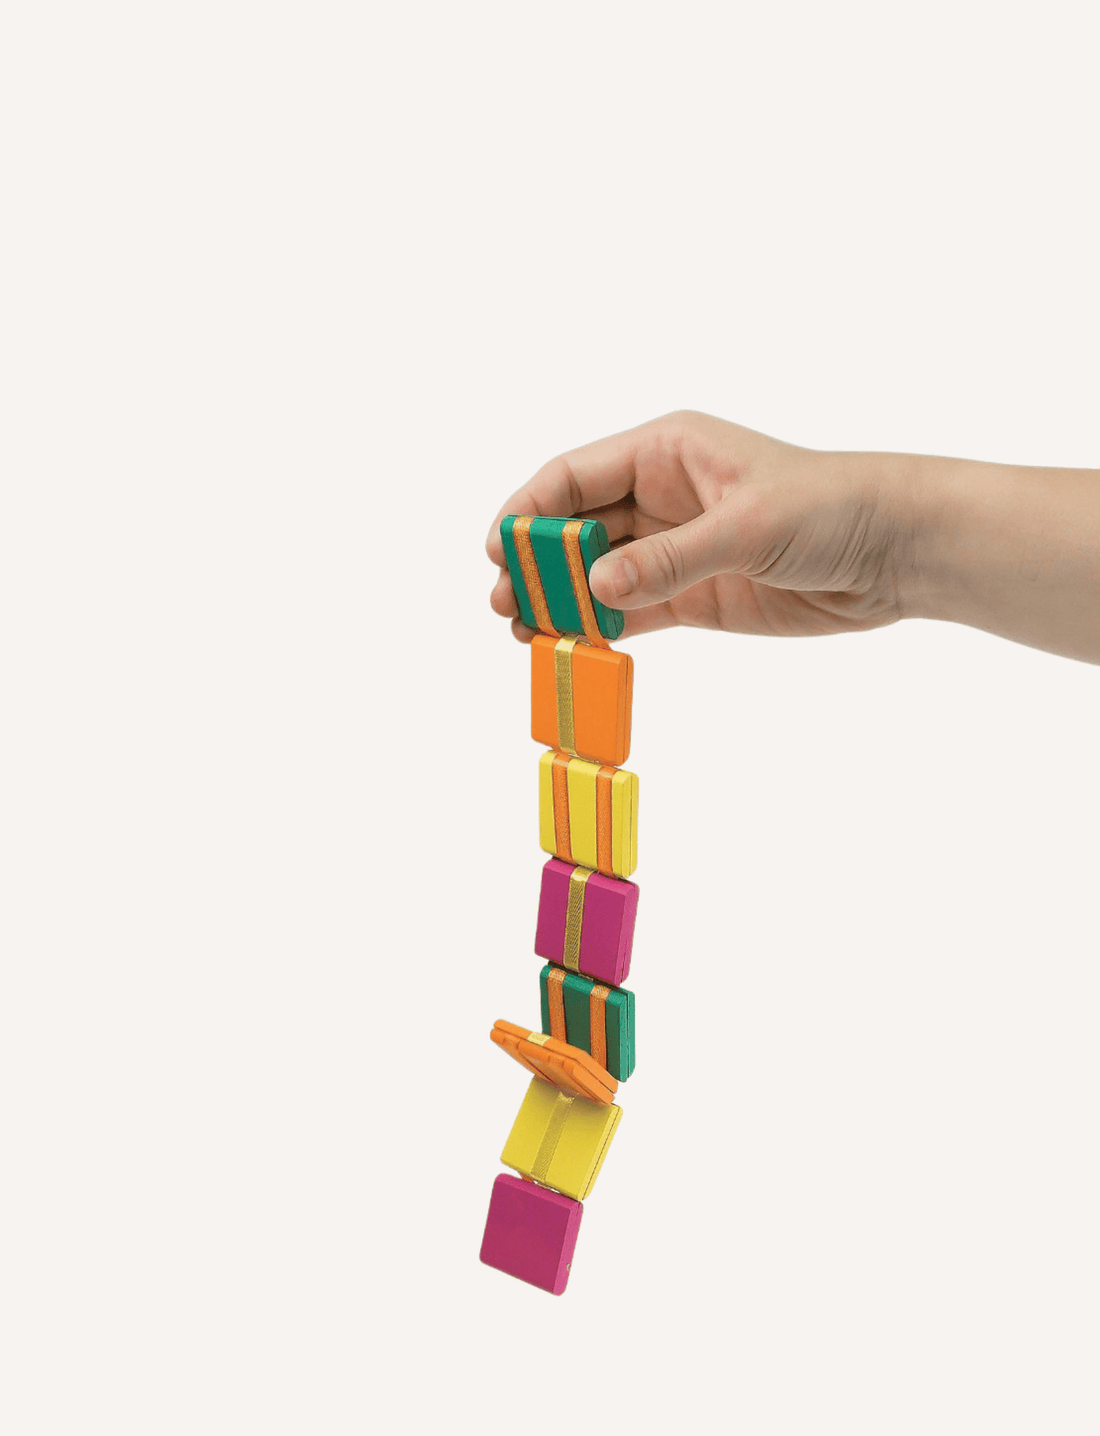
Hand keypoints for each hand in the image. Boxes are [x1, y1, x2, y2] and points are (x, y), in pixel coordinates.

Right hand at [486, 411, 910, 640]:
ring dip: (562, 599)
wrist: (893, 551)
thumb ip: (668, 558)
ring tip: (526, 631)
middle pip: (577, 526)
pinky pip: (630, 609)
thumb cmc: (830, 507)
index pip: (575, 475)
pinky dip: (599, 626)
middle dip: (538, 562)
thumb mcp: (745, 527)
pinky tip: (571, 644)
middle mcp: (661, 495)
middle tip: (505, 601)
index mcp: (666, 451)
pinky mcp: (693, 593)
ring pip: (597, 572)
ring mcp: (674, 546)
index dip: (530, 509)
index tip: (500, 548)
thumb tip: (594, 582)